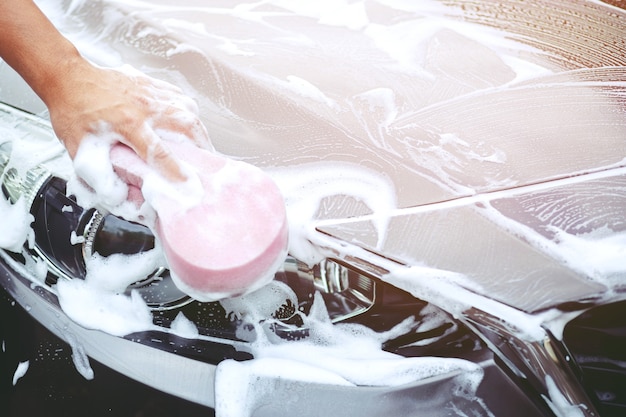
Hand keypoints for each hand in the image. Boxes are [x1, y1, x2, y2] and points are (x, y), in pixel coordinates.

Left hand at [47, 60, 210, 180]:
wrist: (67, 79)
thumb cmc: (74, 113)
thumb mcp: (81, 153)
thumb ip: (101, 179)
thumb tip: (122, 197)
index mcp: (128, 124)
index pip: (159, 152)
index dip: (176, 171)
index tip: (189, 185)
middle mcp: (144, 107)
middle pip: (186, 125)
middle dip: (201, 146)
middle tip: (206, 162)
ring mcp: (150, 93)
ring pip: (188, 110)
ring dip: (198, 130)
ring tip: (202, 145)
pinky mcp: (152, 85)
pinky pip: (180, 97)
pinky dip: (190, 112)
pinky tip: (189, 122)